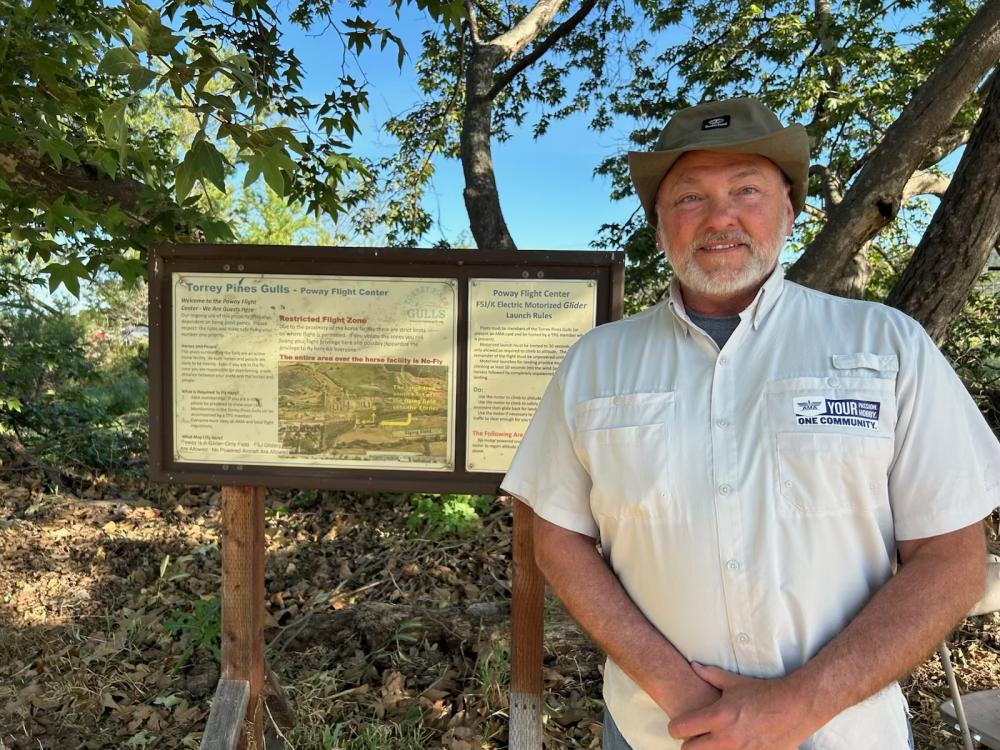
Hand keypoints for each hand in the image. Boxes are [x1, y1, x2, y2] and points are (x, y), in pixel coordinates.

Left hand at [666, 663, 817, 748]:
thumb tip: (694, 665)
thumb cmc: (763, 693)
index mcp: (718, 717)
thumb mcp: (734, 682)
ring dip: (709, 749)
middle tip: (695, 736)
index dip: (676, 727)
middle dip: (689, 743)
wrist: (795, 707)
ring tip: (714, 741)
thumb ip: (710, 675)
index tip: (679, 726)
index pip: (681, 729)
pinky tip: (731, 746)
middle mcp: (726, 738)